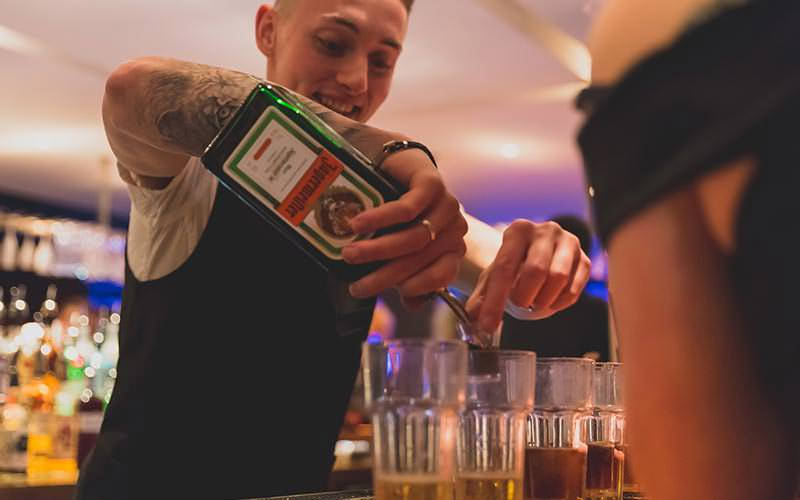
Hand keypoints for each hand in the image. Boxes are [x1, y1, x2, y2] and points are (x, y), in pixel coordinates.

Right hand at [341, 148, 467, 298]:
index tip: (382, 295)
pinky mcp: (432, 184)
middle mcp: (454, 229)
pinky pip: (407, 209)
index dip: (413, 288)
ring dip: (378, 249)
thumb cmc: (397, 217)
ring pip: (414, 237)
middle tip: (356, 285)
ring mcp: (446, 205)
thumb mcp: (401, 250)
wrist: (394, 166)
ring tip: (350, 254)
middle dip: (385, 275)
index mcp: (452, 249)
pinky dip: (380, 219)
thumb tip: (413, 304)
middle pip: (420, 259)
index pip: (441, 276)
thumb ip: (408, 277)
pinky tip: (356, 224)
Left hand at [465, 219, 591, 330]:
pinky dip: (559, 303)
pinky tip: (549, 301)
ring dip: (543, 300)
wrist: (537, 254)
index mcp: (518, 230)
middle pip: (536, 271)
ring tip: (534, 302)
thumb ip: (481, 298)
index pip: (505, 268)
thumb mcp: (492, 277)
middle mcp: (546, 230)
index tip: (488, 325)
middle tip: (518, 305)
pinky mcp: (585, 259)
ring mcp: (569, 243)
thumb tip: (473, 320)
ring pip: (559, 278)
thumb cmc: (512, 266)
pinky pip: (574, 289)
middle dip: (524, 296)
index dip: (495, 301)